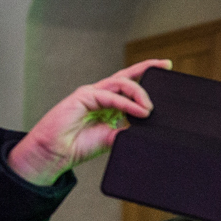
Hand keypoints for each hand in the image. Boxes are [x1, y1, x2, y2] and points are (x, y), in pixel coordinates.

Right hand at [7, 59, 168, 185]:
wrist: (55, 154)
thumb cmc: (78, 146)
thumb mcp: (111, 138)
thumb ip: (127, 131)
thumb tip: (146, 128)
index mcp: (108, 104)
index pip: (130, 86)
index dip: (146, 76)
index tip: (164, 70)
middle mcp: (101, 94)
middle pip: (127, 76)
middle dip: (147, 68)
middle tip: (165, 66)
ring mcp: (93, 93)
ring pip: (121, 83)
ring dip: (139, 94)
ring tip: (149, 110)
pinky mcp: (84, 96)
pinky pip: (111, 96)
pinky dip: (127, 104)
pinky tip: (140, 112)